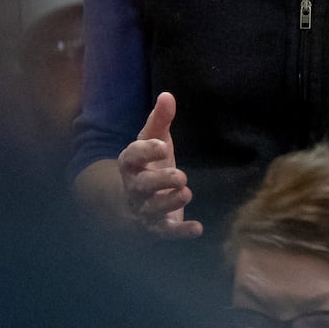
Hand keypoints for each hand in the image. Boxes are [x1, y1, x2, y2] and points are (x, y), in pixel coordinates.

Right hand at [116, 92, 201, 238]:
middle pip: (143, 186)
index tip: (162, 146)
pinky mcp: (157, 228)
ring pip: (153, 209)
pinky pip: (167, 232)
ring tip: (186, 192)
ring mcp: (145, 210)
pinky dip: (180, 232)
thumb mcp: (152, 142)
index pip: (132, 157)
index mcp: (131, 165)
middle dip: (160, 181)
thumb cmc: (148, 167)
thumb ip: (159, 121)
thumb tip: (168, 95)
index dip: (145, 152)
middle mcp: (135, 188)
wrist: (133, 205)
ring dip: (169, 202)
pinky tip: (197, 229)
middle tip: (180, 176)